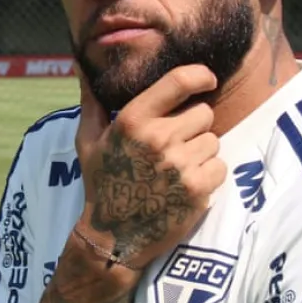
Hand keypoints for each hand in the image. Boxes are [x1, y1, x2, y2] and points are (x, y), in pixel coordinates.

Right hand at [74, 64, 225, 269]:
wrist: (113, 237)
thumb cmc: (101, 184)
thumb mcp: (88, 141)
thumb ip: (91, 102)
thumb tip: (81, 65)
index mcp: (132, 120)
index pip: (179, 81)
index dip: (200, 75)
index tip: (206, 80)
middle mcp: (158, 138)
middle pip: (204, 112)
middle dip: (194, 125)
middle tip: (175, 144)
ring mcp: (180, 164)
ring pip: (214, 140)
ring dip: (201, 151)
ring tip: (177, 168)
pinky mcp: (198, 188)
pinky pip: (220, 165)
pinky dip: (208, 175)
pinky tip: (186, 185)